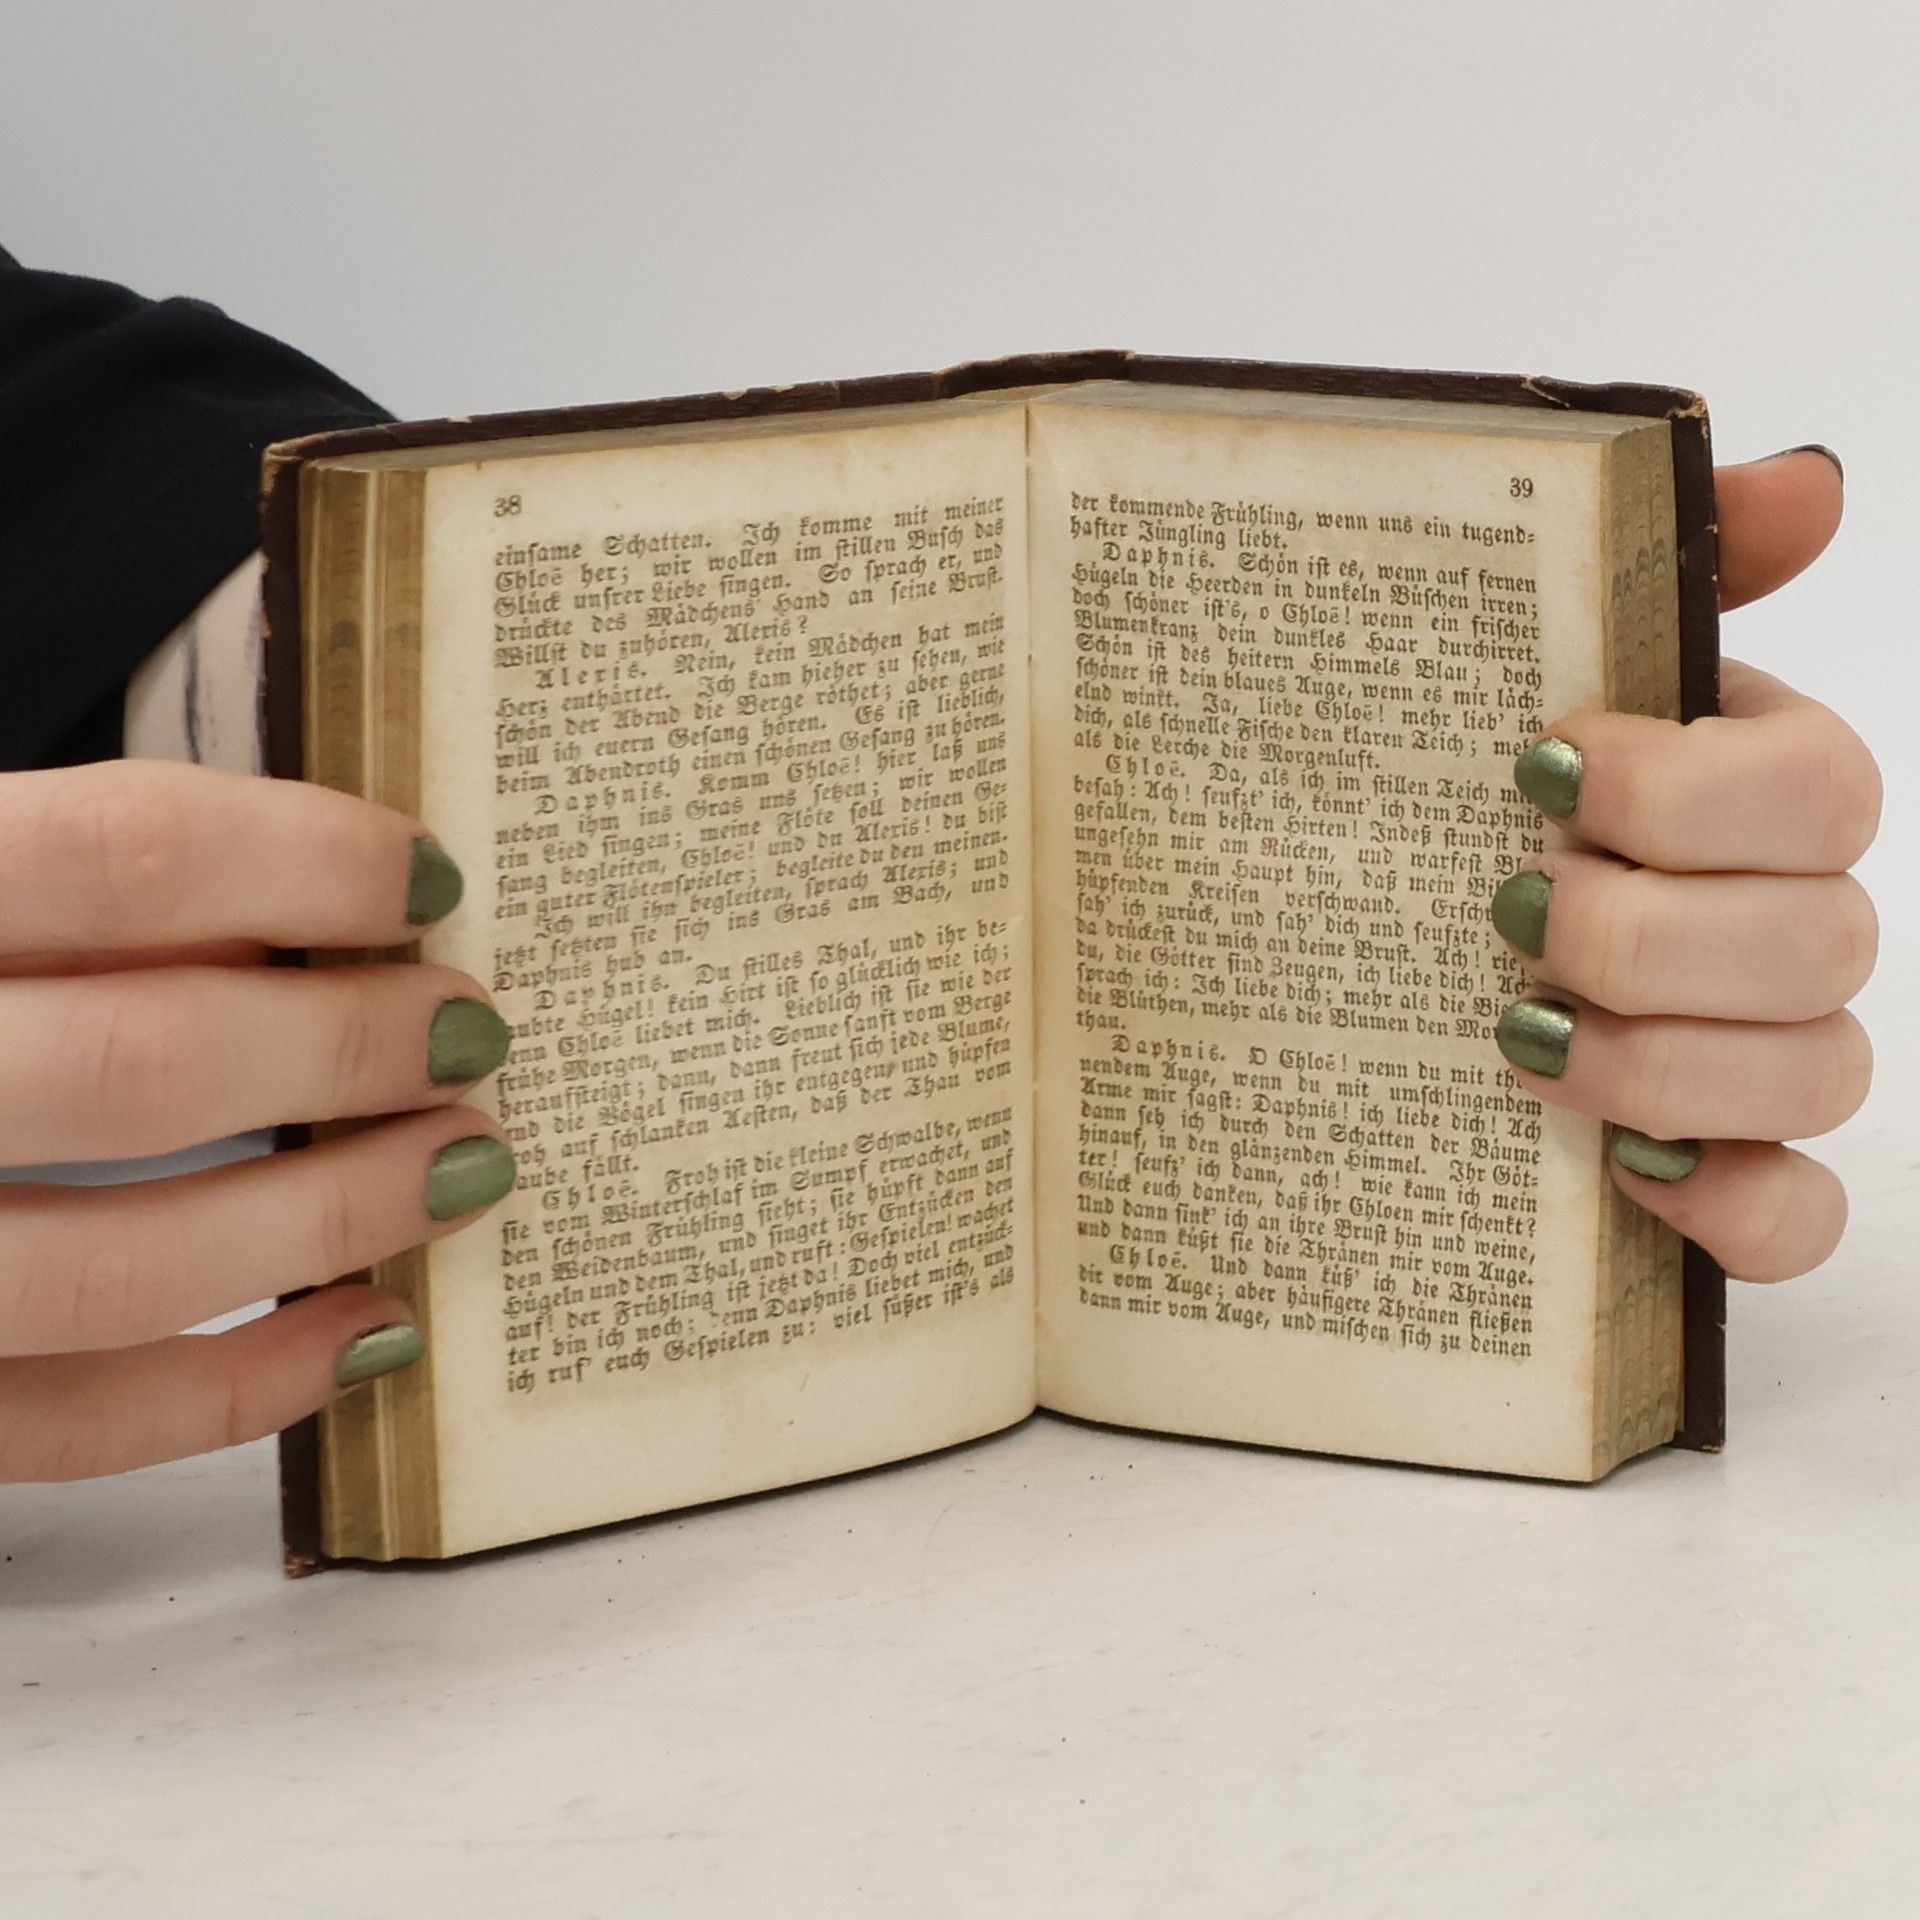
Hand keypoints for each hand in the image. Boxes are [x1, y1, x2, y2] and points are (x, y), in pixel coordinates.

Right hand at [0, 762, 515, 1479]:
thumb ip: (56, 879)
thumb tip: (306, 904)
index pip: (121, 855)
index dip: (307, 860)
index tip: (427, 878)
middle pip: (147, 1065)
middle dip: (348, 1048)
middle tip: (469, 1028)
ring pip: (119, 1267)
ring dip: (330, 1219)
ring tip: (464, 1166)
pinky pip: (71, 1426)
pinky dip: (241, 1389)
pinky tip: (368, 1331)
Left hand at [1492, 447, 1877, 1281]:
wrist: (1363, 925)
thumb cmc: (1464, 790)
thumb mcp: (1531, 657)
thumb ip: (1671, 564)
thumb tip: (1807, 481)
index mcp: (1757, 788)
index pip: (1825, 790)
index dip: (1690, 790)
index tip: (1539, 766)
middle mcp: (1786, 916)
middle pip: (1822, 942)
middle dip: (1648, 933)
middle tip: (1505, 913)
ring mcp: (1767, 1051)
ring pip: (1819, 1075)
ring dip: (1664, 1062)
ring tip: (1518, 1036)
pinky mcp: (1726, 1167)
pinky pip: (1801, 1214)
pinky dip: (1732, 1206)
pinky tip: (1626, 1174)